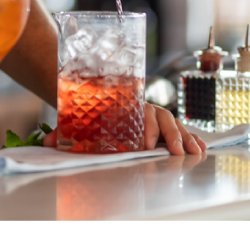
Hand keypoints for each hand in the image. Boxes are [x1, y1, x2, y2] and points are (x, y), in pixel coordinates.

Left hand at [41, 105, 205, 155]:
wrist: (101, 98)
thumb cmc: (94, 114)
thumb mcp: (81, 122)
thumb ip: (66, 133)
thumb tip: (47, 143)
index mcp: (126, 107)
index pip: (138, 116)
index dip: (143, 130)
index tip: (145, 144)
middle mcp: (144, 110)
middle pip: (160, 119)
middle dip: (168, 135)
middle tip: (172, 150)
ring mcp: (156, 117)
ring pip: (174, 123)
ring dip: (185, 137)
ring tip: (194, 151)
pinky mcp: (165, 126)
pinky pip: (180, 129)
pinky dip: (192, 137)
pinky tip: (201, 147)